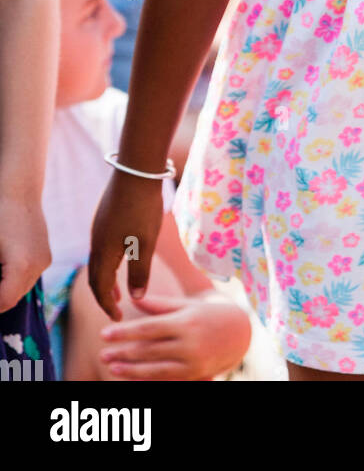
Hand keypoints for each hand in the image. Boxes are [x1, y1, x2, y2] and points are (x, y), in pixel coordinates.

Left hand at [0, 196, 51, 312]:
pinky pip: (28, 277)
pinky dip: (14, 280)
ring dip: (5, 290)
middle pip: (14, 298)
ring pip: (22, 289)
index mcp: (22, 265)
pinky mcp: (45, 254)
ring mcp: (44, 260)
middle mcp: (38, 265)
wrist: (19, 188)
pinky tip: (2, 269)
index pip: (4, 301)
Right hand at [88, 170, 163, 320]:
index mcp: (103, 252)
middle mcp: (96, 242)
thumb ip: (139, 271)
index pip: (100, 287)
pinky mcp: (104, 218)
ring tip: (118, 289)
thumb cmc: (143, 208)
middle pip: (95, 276)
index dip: (108, 305)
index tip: (119, 317)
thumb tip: (135, 297)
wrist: (136, 170)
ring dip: (106, 278)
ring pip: (98, 261)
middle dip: (104, 295)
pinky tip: (121, 258)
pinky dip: (108, 262)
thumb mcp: (146, 243)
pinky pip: (100, 248)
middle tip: (116, 308)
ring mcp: (98, 228)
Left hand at [98, 292, 250, 380]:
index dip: (125, 332)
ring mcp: (191, 362)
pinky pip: (166, 379)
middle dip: (123, 352)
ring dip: (130, 370)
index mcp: (185, 322)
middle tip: (102, 354)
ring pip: (154, 369)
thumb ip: (160, 305)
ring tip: (112, 367)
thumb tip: (134, 299)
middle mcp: (188, 343)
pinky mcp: (194, 376)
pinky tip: (132, 376)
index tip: (105, 334)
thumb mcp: (187, 305)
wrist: (239, 334)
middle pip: (148, 350)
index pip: (148, 328)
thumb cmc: (209, 314)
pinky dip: (147, 379)